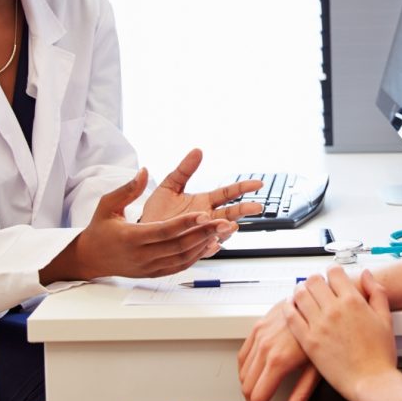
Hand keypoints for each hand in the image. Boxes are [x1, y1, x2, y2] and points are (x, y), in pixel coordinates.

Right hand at [43, 169, 236, 282]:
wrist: (90, 258)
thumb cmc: (99, 229)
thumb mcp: (107, 205)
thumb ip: (128, 189)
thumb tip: (143, 171)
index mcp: (130, 238)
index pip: (163, 231)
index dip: (185, 223)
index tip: (204, 213)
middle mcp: (141, 256)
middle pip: (178, 245)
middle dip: (204, 233)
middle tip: (224, 221)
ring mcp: (149, 267)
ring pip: (183, 257)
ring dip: (205, 244)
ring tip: (223, 231)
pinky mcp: (154, 273)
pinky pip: (180, 266)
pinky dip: (197, 255)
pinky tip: (211, 244)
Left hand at [140, 148, 262, 241]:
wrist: (143, 232)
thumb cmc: (157, 211)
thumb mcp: (169, 185)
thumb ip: (184, 170)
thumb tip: (197, 151)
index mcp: (204, 202)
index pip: (228, 193)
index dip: (243, 187)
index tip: (258, 183)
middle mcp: (207, 218)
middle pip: (230, 213)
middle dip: (244, 210)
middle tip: (256, 207)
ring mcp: (201, 234)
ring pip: (220, 232)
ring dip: (227, 230)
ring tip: (231, 226)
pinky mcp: (192, 248)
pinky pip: (204, 250)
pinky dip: (211, 247)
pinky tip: (214, 243)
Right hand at [238, 301, 319, 400]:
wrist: (323, 299)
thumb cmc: (328, 330)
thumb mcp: (318, 367)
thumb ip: (302, 394)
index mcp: (278, 360)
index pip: (258, 398)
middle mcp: (265, 346)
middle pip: (247, 386)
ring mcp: (260, 334)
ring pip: (242, 370)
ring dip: (248, 388)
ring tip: (260, 399)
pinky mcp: (259, 325)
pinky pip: (244, 352)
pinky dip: (245, 368)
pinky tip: (255, 374)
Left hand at [284, 267, 397, 400]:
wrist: (372, 382)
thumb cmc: (380, 355)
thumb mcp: (385, 318)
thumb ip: (376, 292)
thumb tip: (366, 275)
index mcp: (353, 301)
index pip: (334, 272)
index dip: (332, 272)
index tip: (331, 276)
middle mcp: (334, 309)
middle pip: (313, 280)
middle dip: (314, 280)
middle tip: (315, 285)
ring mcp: (319, 324)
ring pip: (300, 295)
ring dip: (300, 291)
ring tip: (302, 294)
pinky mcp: (308, 341)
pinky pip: (291, 316)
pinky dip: (288, 308)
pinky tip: (290, 307)